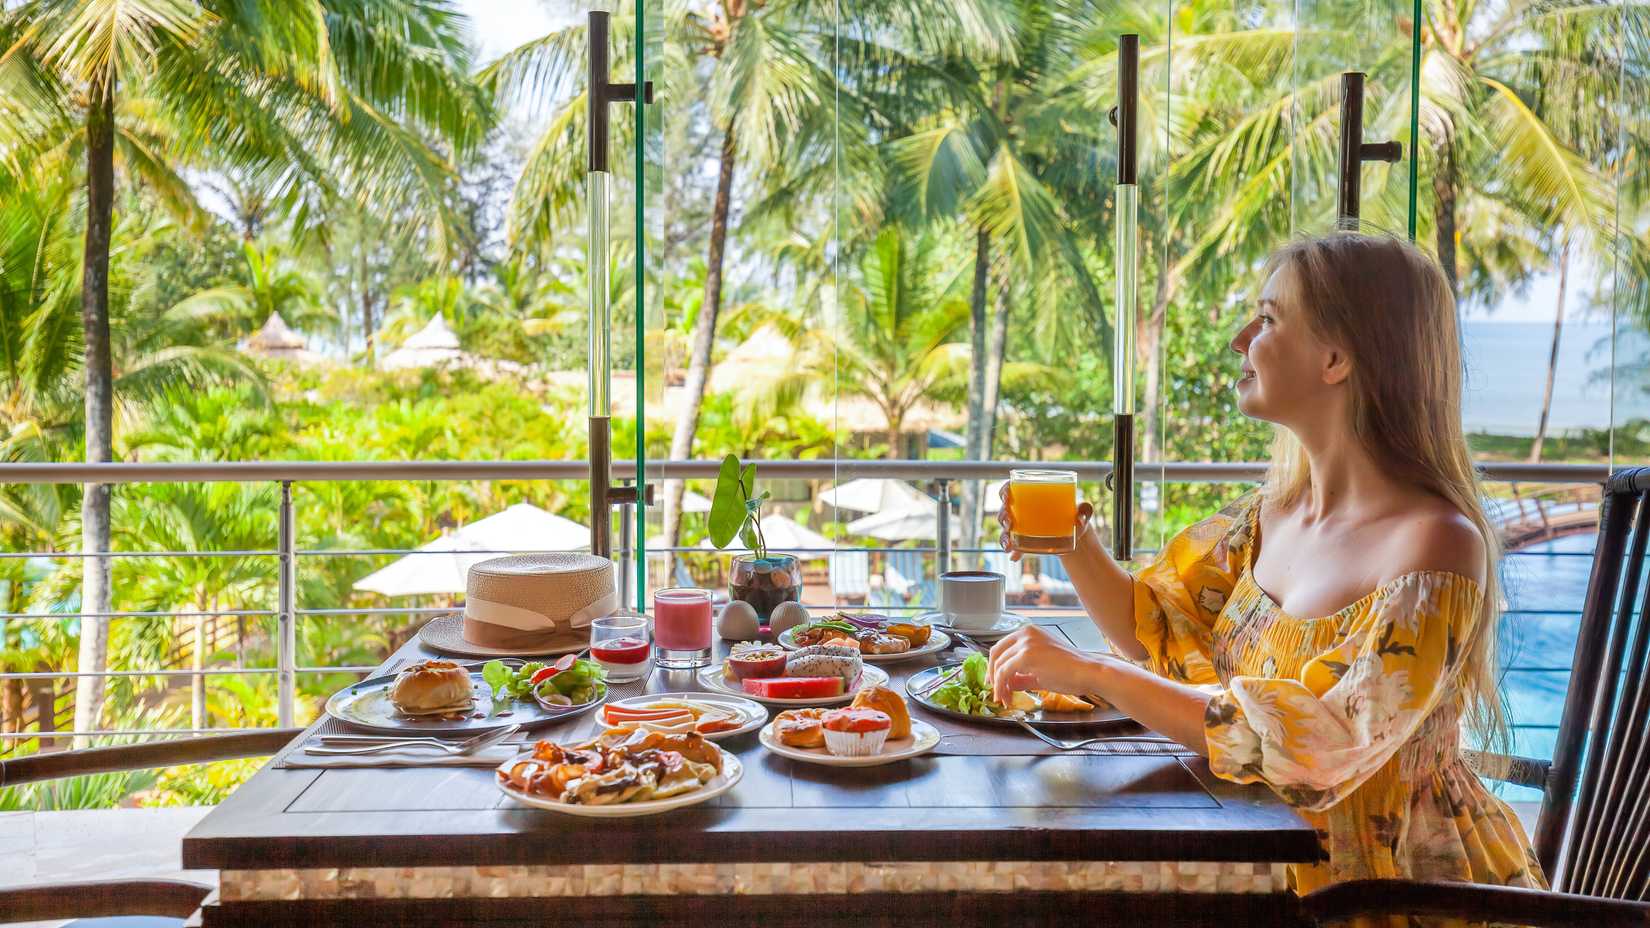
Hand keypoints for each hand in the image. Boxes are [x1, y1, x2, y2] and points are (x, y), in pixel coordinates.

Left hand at [986, 624, 1102, 704]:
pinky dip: (1001, 686)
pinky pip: (1004, 672)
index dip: (995, 666)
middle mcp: (1025, 633)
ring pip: (998, 664)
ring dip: (998, 685)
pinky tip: (1007, 697)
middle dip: (992, 675)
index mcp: (1029, 632)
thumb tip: (1006, 683)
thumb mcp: (1040, 671)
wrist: (1088, 672)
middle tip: (994, 692)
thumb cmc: (1071, 671)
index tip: (994, 681)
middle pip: (996, 653)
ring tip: (1004, 699)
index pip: (1003, 647)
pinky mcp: (1025, 655)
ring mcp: (1025, 643)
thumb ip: (1021, 675)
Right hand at [996, 483, 1096, 561]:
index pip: (1010, 488)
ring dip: (1003, 534)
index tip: (1007, 496)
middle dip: (1003, 516)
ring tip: (1008, 542)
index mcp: (1031, 495)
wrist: (1074, 534)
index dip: (1004, 490)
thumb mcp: (1082, 510)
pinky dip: (1011, 550)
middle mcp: (1021, 510)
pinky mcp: (1023, 540)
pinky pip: (1012, 544)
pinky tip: (1013, 556)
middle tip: (1010, 522)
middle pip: (1004, 509)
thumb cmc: (1074, 515)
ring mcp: (1021, 526)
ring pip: (1005, 528)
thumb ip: (1085, 510)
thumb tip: (1079, 520)